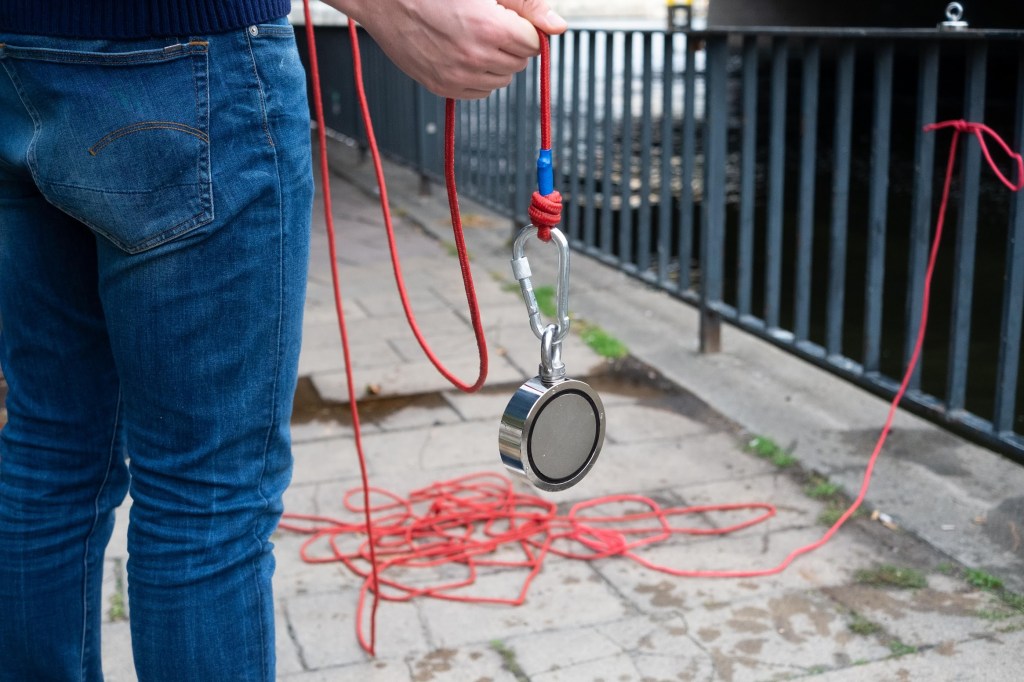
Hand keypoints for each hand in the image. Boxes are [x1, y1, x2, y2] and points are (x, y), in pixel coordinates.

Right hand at [324, 0, 567, 98]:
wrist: (383, 0)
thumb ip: (526, 5)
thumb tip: (557, 27)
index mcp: (489, 28)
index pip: (533, 43)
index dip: (524, 27)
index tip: (507, 17)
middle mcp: (474, 57)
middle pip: (519, 63)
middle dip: (511, 45)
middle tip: (487, 24)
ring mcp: (457, 76)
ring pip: (502, 81)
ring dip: (496, 63)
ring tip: (472, 38)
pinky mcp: (442, 88)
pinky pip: (479, 93)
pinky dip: (478, 77)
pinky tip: (462, 54)